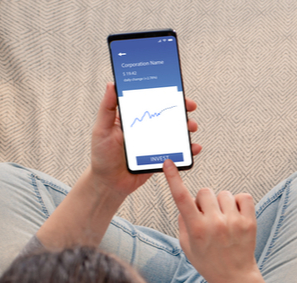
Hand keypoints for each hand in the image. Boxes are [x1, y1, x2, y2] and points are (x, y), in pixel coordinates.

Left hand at [90, 83, 201, 197]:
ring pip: (174, 133)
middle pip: (167, 115)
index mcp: (133, 118)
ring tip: (191, 127)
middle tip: (190, 107)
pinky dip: (187, 150)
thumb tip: (111, 85)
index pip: (151, 101)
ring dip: (186, 128)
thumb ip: (107, 108)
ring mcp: (154, 144)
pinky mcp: (160, 158)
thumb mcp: (102, 129)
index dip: (164, 94)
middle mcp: (146, 129)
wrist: (109, 183)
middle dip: (181, 110)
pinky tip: (194, 148)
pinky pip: (176, 153)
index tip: (176, 90)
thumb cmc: (102, 155)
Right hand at [162, 159, 257, 282]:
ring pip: (224, 193)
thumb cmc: (208, 262)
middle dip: (204, 201)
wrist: (235, 277)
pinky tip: (235, 216)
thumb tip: (186, 202)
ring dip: (222, 203)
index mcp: (196, 229)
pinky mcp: (249, 222)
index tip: (168, 163)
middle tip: (208, 218)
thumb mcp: (186, 246)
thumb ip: (183, 222)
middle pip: (205, 191)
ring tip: (224, 221)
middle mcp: (214, 224)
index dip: (173, 178)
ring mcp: (233, 222)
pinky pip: (243, 196)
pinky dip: (238, 202)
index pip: (181, 198)